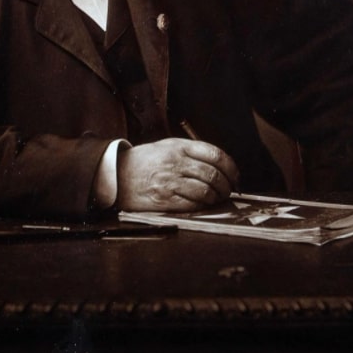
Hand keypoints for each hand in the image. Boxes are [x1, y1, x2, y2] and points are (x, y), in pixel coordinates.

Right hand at [116, 138, 238, 211]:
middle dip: (227, 186)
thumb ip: (192, 153)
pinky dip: (204, 206)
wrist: (117, 175)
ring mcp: (170, 181)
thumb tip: (220, 166)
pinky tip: (204, 204)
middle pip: (214, 175)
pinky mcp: (165, 199)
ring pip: (206, 191)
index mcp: (178, 146)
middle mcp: (176, 162)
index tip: (235, 176)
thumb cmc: (144, 161)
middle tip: (229, 190)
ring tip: (217, 198)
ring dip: (217, 198)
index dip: (231, 167)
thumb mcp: (167, 147)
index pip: (215, 154)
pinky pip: (193, 205)